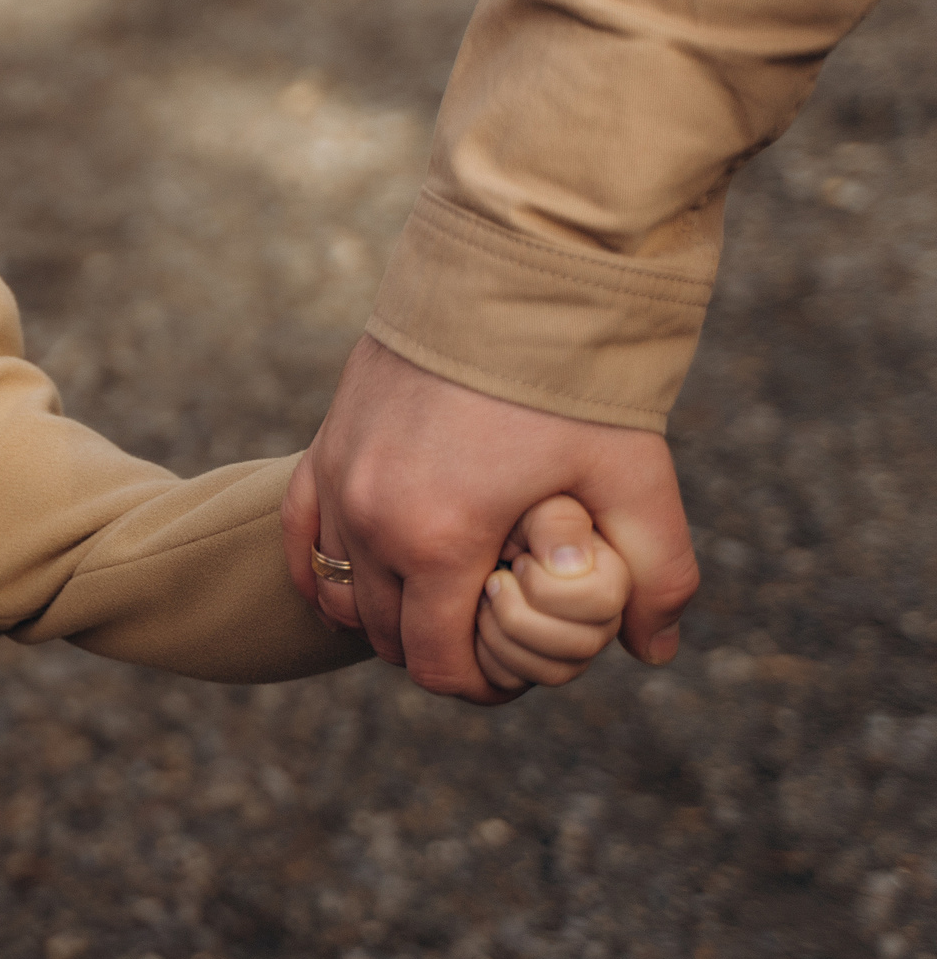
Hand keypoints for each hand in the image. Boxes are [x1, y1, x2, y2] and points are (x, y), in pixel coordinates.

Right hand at [280, 336, 699, 702]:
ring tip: (440, 602)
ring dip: (385, 613)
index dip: (478, 687)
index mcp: (440, 539)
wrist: (512, 271)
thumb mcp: (637, 479)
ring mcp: (338, 479)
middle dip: (436, 651)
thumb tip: (653, 650)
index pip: (436, 662)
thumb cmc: (576, 380)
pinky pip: (300, 539)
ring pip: (339, 593)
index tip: (512, 676)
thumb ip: (659, 576)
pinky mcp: (325, 445)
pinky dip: (324, 572)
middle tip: (488, 637)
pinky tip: (359, 580)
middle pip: (385, 635)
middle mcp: (372, 518)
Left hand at [472, 494, 630, 691]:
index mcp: (613, 569)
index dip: (550, 587)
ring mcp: (570, 641)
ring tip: (481, 598)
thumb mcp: (528, 500)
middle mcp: (602, 613)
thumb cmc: (501, 500)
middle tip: (493, 580)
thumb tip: (576, 570)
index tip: (519, 558)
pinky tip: (472, 620)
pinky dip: (483, 656)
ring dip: (501, 636)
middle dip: (520, 615)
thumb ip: (561, 525)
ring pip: (553, 673)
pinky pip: (514, 682)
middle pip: (582, 647)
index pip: (604, 601)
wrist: (462, 514)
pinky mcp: (529, 660)